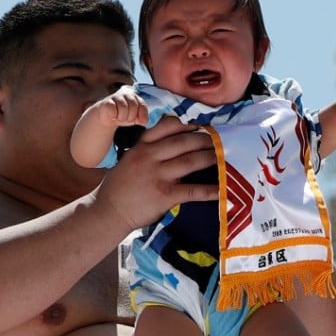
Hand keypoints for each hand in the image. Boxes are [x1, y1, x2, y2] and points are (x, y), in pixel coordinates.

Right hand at [93, 86, 149, 127]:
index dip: (142, 115)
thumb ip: (142, 118)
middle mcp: (126, 94)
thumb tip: (144, 121)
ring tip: (119, 118)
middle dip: (131, 117)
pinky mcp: (107, 101)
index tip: (139, 121)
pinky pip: (113, 110)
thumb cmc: (123, 116)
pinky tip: (113, 116)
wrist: (107, 118)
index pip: (142, 105)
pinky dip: (114, 116)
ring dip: (122, 117)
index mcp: (135, 97)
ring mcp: (116, 96)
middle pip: (133, 106)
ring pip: (123, 108)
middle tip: (126, 119)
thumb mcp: (135, 118)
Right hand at [96, 116, 218, 228]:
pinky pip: (192, 190)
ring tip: (227, 157)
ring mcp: (158, 175)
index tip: (202, 126)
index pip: (167, 126)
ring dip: (211, 158)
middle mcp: (150, 156)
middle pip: (184, 142)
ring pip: (190, 161)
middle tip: (222, 141)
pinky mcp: (165, 195)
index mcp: (142, 146)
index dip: (188, 125)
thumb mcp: (130, 158)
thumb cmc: (121, 185)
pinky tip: (223, 190)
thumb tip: (177, 137)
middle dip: (206, 140)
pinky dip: (210, 190)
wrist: (108, 210)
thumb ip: (150, 147)